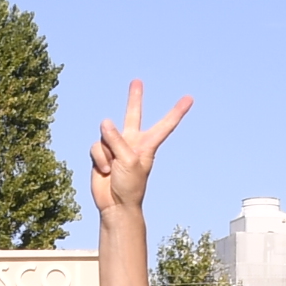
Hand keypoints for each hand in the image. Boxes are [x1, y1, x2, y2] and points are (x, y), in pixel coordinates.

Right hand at [88, 81, 194, 215]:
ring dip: (107, 152)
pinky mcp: (100, 153)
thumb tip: (105, 121)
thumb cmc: (130, 185)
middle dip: (134, 98)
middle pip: (133, 114)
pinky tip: (104, 170)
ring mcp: (115, 147)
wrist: (115, 204)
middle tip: (137, 81)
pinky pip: (95, 146)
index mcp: (147, 144)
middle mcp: (132, 142)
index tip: (189, 99)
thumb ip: (117, 139)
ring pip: (106, 135)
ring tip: (113, 167)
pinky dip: (98, 158)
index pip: (165, 125)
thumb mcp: (129, 160)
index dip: (177, 112)